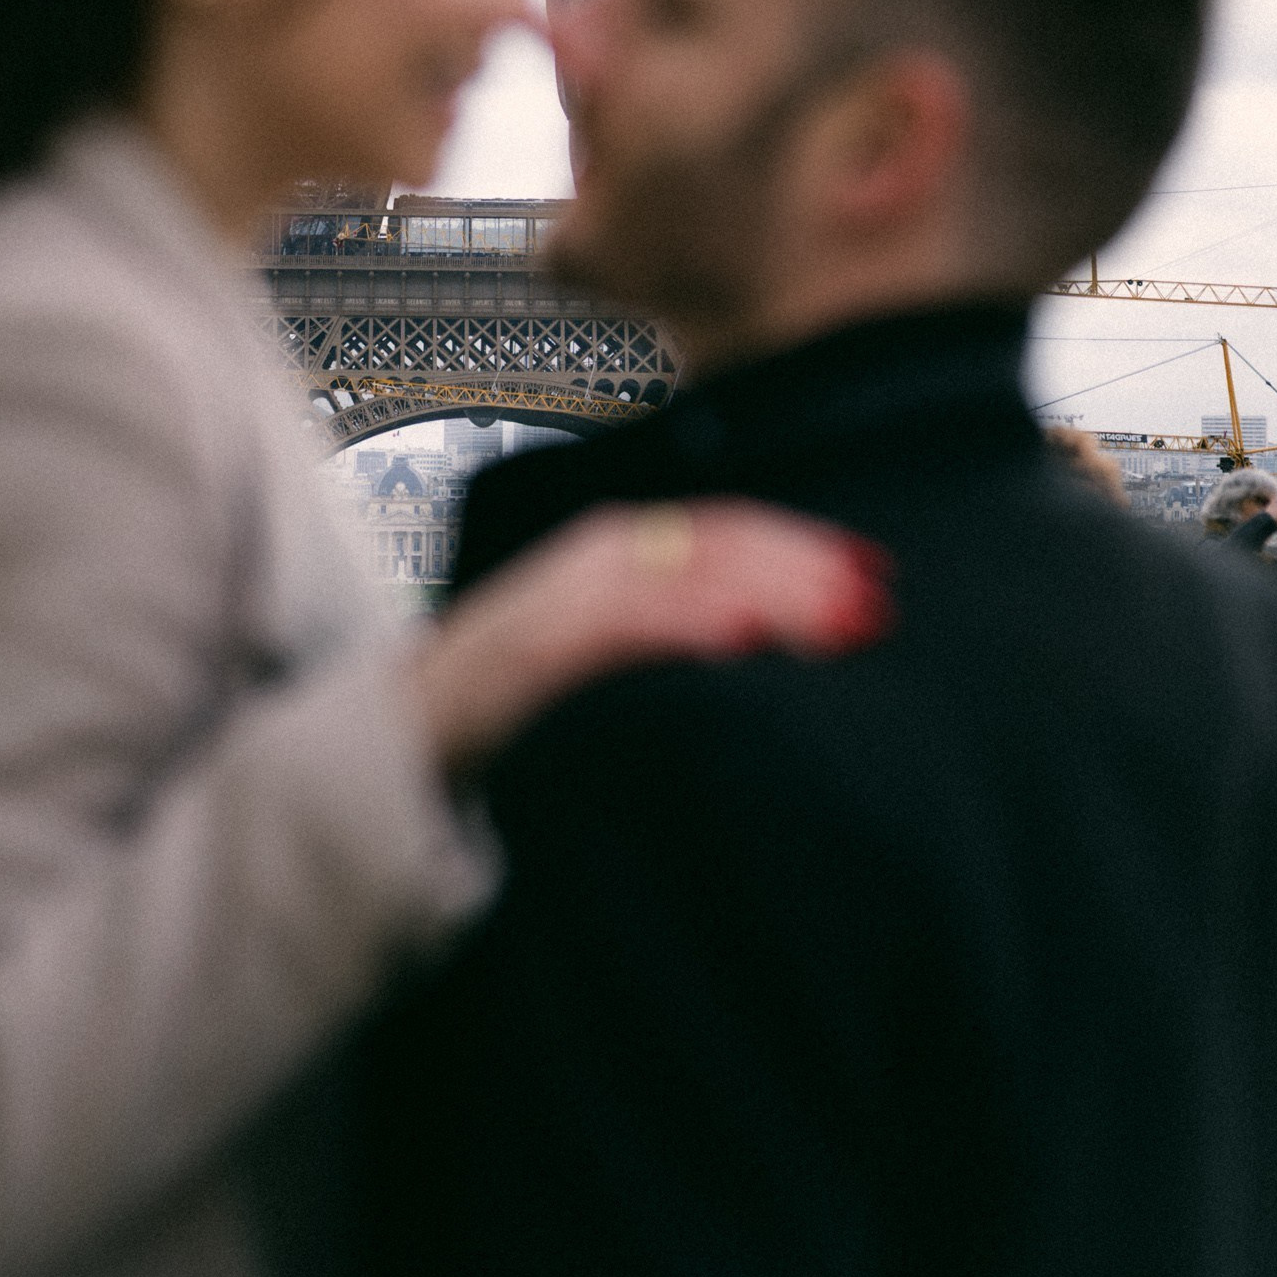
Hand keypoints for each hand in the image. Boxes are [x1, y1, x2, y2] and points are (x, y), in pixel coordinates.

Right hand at [407, 498, 895, 774]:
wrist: (398, 745)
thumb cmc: (511, 708)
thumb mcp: (610, 660)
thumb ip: (675, 631)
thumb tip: (775, 639)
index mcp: (617, 553)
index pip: (725, 531)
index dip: (803, 544)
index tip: (878, 572)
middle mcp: (593, 557)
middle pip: (714, 542)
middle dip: (802, 566)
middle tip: (877, 601)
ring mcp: (560, 596)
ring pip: (677, 572)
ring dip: (764, 589)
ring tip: (833, 617)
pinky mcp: (531, 647)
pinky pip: (617, 625)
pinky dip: (682, 621)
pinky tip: (740, 636)